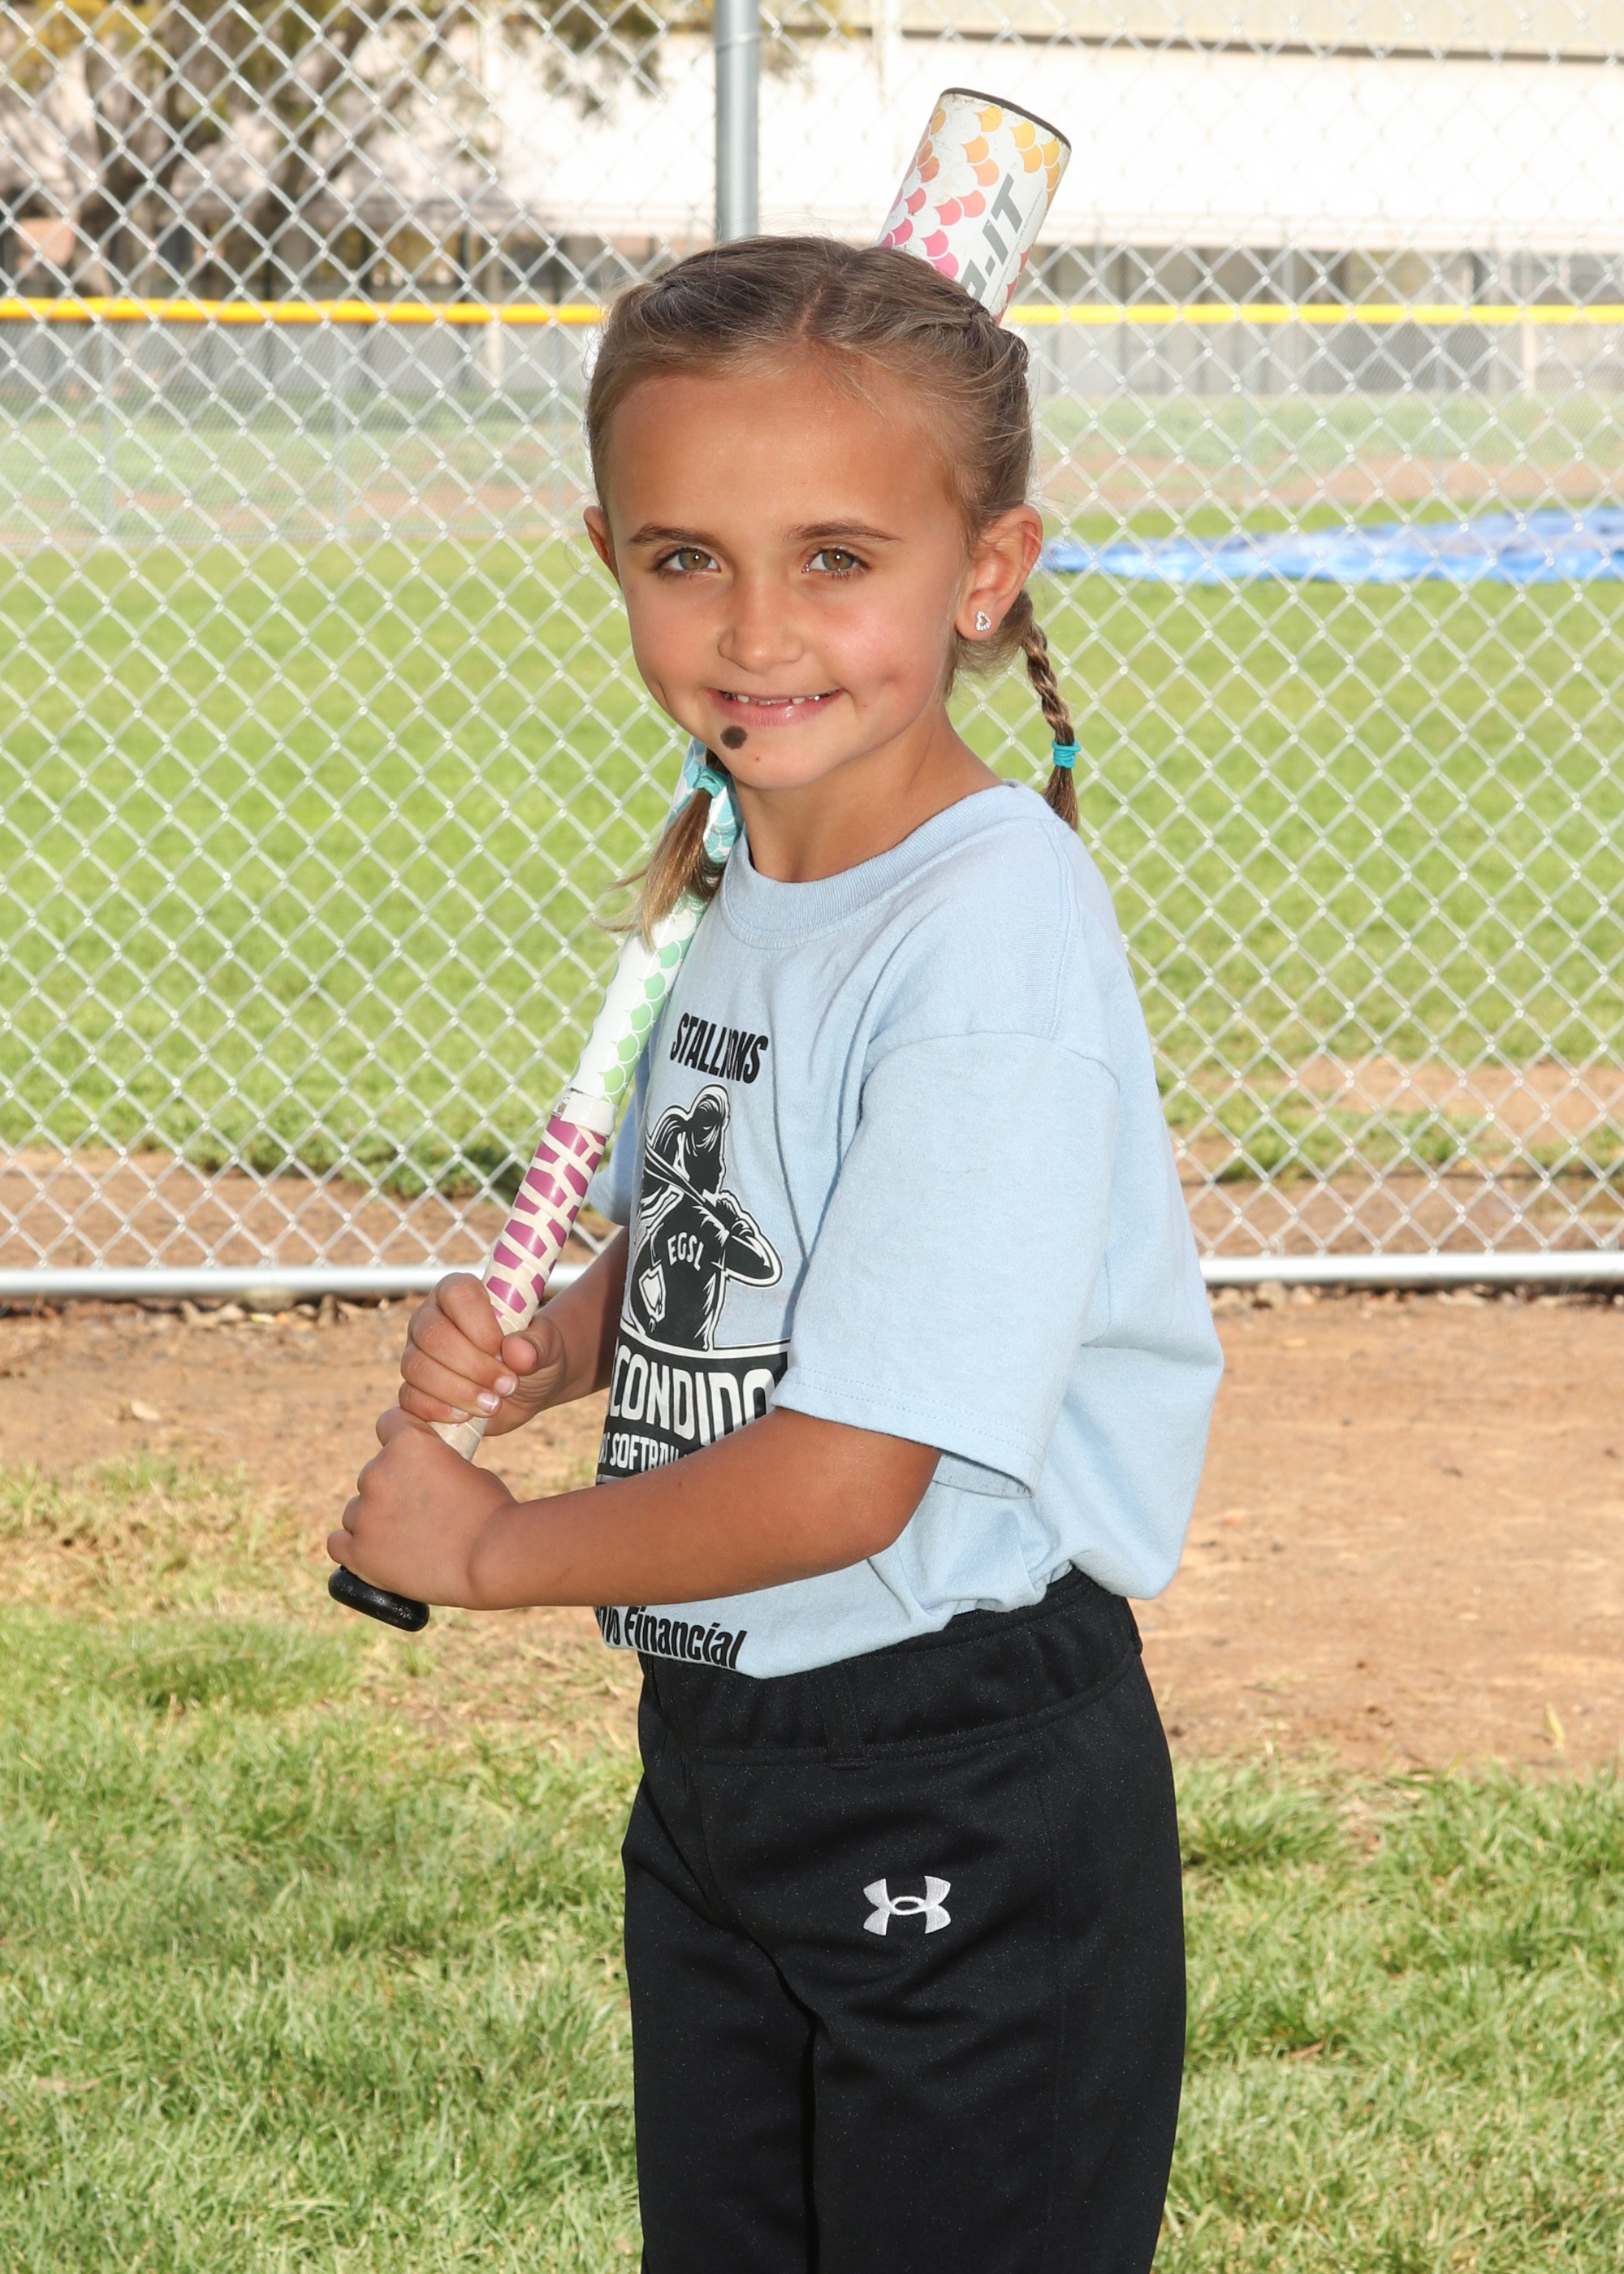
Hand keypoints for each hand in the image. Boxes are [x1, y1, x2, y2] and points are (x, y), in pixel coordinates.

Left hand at [328, 1406, 516, 1606]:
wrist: (492, 1558)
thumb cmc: (492, 1513)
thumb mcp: (468, 1468)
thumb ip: (437, 1465)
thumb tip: (426, 1477)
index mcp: (407, 1443)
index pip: (389, 1423)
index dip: (401, 1440)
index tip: (412, 1457)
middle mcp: (377, 1472)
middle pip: (373, 1474)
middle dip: (392, 1489)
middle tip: (421, 1514)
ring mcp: (364, 1513)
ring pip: (356, 1511)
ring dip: (375, 1520)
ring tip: (408, 1541)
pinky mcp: (358, 1552)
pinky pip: (338, 1542)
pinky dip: (354, 1547)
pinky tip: (375, 1553)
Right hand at [398, 1272, 568, 1434]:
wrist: (526, 1389)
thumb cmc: (533, 1355)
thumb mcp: (548, 1345)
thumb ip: (537, 1344)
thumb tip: (517, 1353)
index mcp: (459, 1293)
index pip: (457, 1294)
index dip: (480, 1325)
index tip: (503, 1350)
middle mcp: (431, 1318)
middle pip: (432, 1335)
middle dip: (473, 1366)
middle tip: (508, 1385)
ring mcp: (417, 1353)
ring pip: (418, 1368)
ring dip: (459, 1391)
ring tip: (494, 1404)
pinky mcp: (414, 1388)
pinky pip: (409, 1398)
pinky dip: (438, 1410)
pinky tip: (467, 1417)